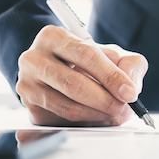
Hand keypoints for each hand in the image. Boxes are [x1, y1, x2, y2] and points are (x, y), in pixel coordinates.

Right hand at [16, 25, 147, 125]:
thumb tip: (131, 86)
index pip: (86, 55)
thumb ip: (130, 64)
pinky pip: (62, 121)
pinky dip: (87, 122)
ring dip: (98, 115)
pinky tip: (99, 117)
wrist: (60, 69)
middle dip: (106, 100)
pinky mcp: (30, 108)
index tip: (130, 93)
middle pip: (74, 84)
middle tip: (124, 108)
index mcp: (54, 36)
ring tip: (116, 113)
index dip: (111, 76)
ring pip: (67, 107)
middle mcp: (34, 59)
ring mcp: (27, 85)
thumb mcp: (112, 54)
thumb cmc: (87, 60)